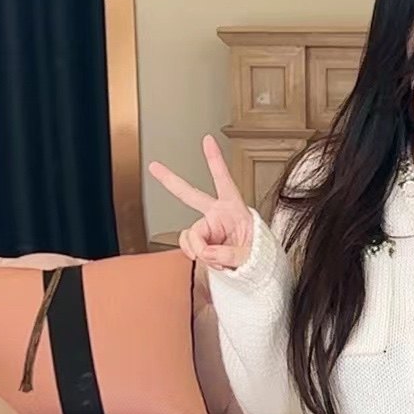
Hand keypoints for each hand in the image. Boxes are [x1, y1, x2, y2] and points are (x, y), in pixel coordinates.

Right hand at [148, 136, 254, 271]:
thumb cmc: (259, 256)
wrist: (256, 273)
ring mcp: (208, 229)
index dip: (214, 160)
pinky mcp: (201, 242)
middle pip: (190, 195)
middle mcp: (217, 215)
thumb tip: (206, 252)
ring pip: (190, 235)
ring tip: (218, 260)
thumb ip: (228, 254)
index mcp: (234, 208)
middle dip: (171, 180)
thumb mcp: (251, 254)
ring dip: (200, 250)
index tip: (208, 140)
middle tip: (155, 167)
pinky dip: (196, 256)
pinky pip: (189, 247)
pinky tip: (210, 262)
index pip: (223, 180)